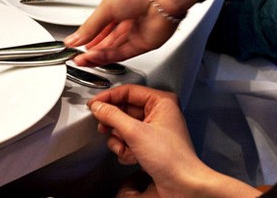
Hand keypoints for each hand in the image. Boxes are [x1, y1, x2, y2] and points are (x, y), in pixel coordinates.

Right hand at [65, 0, 197, 66]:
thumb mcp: (106, 8)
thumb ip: (90, 27)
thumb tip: (75, 38)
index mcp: (120, 8)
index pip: (101, 27)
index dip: (88, 37)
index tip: (75, 44)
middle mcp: (129, 21)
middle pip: (107, 41)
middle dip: (91, 50)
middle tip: (76, 56)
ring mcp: (137, 33)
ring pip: (114, 50)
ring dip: (97, 56)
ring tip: (82, 59)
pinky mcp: (145, 44)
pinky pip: (122, 53)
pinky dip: (108, 57)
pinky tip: (95, 58)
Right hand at [90, 85, 263, 197]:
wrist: (182, 185)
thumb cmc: (172, 158)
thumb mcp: (135, 132)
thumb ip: (112, 116)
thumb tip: (98, 107)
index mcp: (161, 101)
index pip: (128, 91)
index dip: (109, 97)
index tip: (94, 104)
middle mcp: (159, 113)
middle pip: (125, 110)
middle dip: (115, 125)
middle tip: (104, 127)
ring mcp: (154, 129)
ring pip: (124, 127)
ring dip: (120, 140)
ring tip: (125, 148)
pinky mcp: (150, 144)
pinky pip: (129, 140)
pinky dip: (126, 150)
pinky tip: (132, 157)